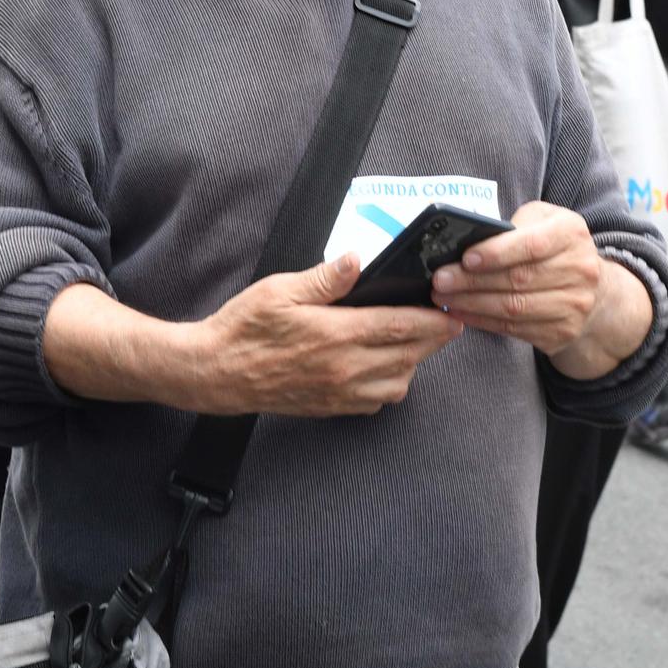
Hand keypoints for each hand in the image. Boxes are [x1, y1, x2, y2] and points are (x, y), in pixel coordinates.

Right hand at [198, 254, 461, 416]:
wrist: (216, 373)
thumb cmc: (244, 328)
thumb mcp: (280, 290)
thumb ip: (325, 278)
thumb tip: (357, 260)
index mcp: (336, 335)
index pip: (401, 327)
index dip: (433, 320)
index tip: (451, 311)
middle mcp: (344, 369)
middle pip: (409, 356)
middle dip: (432, 339)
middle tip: (444, 322)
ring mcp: (338, 393)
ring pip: (398, 384)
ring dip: (412, 364)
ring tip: (411, 341)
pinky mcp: (330, 407)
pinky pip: (375, 402)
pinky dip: (389, 385)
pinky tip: (382, 366)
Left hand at [429, 201, 601, 352]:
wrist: (591, 289)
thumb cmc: (553, 247)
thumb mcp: (541, 221)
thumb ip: (514, 225)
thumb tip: (470, 241)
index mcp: (571, 233)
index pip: (532, 244)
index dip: (497, 253)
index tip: (466, 258)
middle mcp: (580, 270)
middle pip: (518, 279)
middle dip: (473, 281)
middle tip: (440, 280)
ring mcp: (574, 305)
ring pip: (514, 307)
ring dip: (472, 304)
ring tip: (443, 297)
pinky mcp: (562, 332)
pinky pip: (514, 328)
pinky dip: (483, 321)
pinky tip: (461, 312)